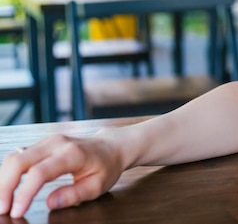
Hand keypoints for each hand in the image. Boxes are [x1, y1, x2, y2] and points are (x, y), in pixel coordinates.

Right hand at [0, 133, 123, 217]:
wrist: (112, 146)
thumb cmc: (106, 166)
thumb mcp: (98, 186)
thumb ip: (74, 194)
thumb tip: (51, 203)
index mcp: (72, 154)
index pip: (39, 172)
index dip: (24, 193)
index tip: (17, 212)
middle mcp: (57, 143)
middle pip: (19, 161)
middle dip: (5, 186)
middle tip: (2, 209)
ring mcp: (48, 141)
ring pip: (14, 156)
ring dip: (3, 180)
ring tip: (2, 202)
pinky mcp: (42, 144)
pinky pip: (19, 155)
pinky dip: (8, 172)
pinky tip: (7, 188)